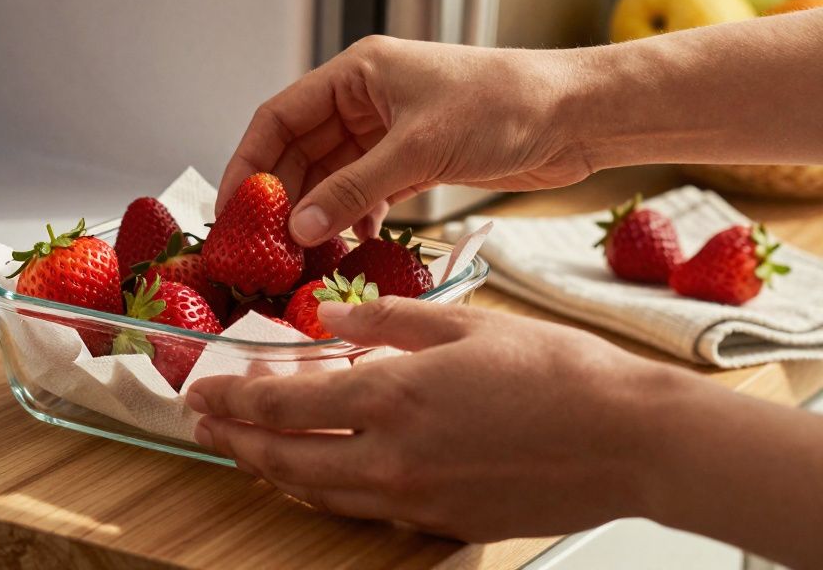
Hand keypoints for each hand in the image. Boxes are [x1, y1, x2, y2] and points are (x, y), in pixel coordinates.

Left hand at [186, 297, 684, 541]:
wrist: (631, 440)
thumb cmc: (560, 374)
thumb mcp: (464, 323)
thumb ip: (386, 318)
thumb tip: (332, 314)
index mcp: (393, 397)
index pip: (283, 404)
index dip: (234, 398)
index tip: (205, 389)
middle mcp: (392, 457)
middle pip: (285, 460)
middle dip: (236, 441)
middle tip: (208, 423)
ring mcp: (417, 499)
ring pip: (319, 495)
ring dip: (274, 471)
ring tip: (250, 449)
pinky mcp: (444, 523)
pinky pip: (366, 510)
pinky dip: (329, 491)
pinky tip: (325, 472)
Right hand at [218, 36, 591, 244]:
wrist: (576, 116)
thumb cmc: (505, 105)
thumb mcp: (419, 147)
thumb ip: (355, 188)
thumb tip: (300, 227)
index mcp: (357, 75)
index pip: (279, 117)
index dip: (248, 161)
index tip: (230, 208)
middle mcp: (365, 101)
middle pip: (300, 153)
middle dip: (281, 198)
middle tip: (264, 246)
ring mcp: (388, 133)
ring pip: (331, 178)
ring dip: (317, 216)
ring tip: (303, 258)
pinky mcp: (414, 162)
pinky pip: (365, 194)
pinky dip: (354, 220)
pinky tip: (351, 246)